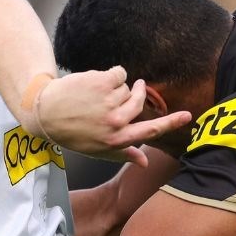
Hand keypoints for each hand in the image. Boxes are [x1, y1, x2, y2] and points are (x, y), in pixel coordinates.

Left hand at [32, 67, 191, 166]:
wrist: (46, 112)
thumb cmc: (73, 133)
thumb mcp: (98, 150)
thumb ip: (124, 153)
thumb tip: (145, 163)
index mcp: (117, 139)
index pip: (151, 130)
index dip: (171, 122)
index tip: (189, 116)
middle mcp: (115, 122)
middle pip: (139, 100)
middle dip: (134, 93)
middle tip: (125, 90)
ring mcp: (109, 101)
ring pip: (127, 86)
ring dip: (116, 87)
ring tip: (97, 94)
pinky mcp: (101, 82)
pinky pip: (118, 72)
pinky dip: (109, 75)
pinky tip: (94, 83)